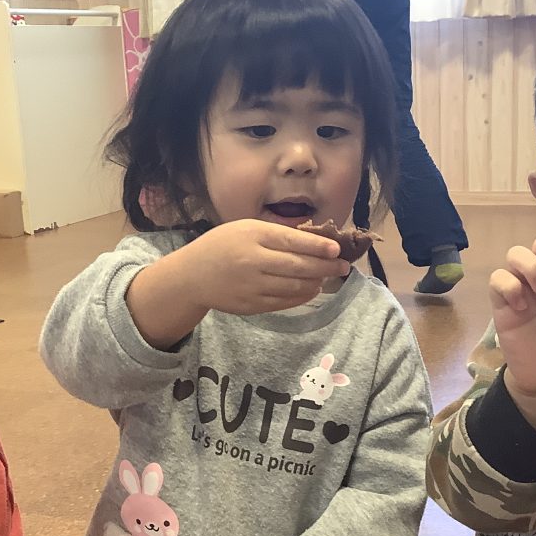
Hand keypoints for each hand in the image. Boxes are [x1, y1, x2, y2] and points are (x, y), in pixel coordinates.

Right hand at [183, 221, 349, 315]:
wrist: (191, 276)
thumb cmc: (221, 246)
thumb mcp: (245, 229)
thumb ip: (275, 234)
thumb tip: (313, 242)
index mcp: (253, 236)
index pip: (293, 242)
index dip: (318, 247)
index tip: (337, 249)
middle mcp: (253, 261)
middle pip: (298, 266)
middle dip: (325, 266)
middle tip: (343, 266)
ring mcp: (253, 286)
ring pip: (294, 287)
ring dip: (316, 282)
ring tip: (327, 277)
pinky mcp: (252, 305)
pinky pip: (284, 302)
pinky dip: (302, 296)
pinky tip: (311, 289)